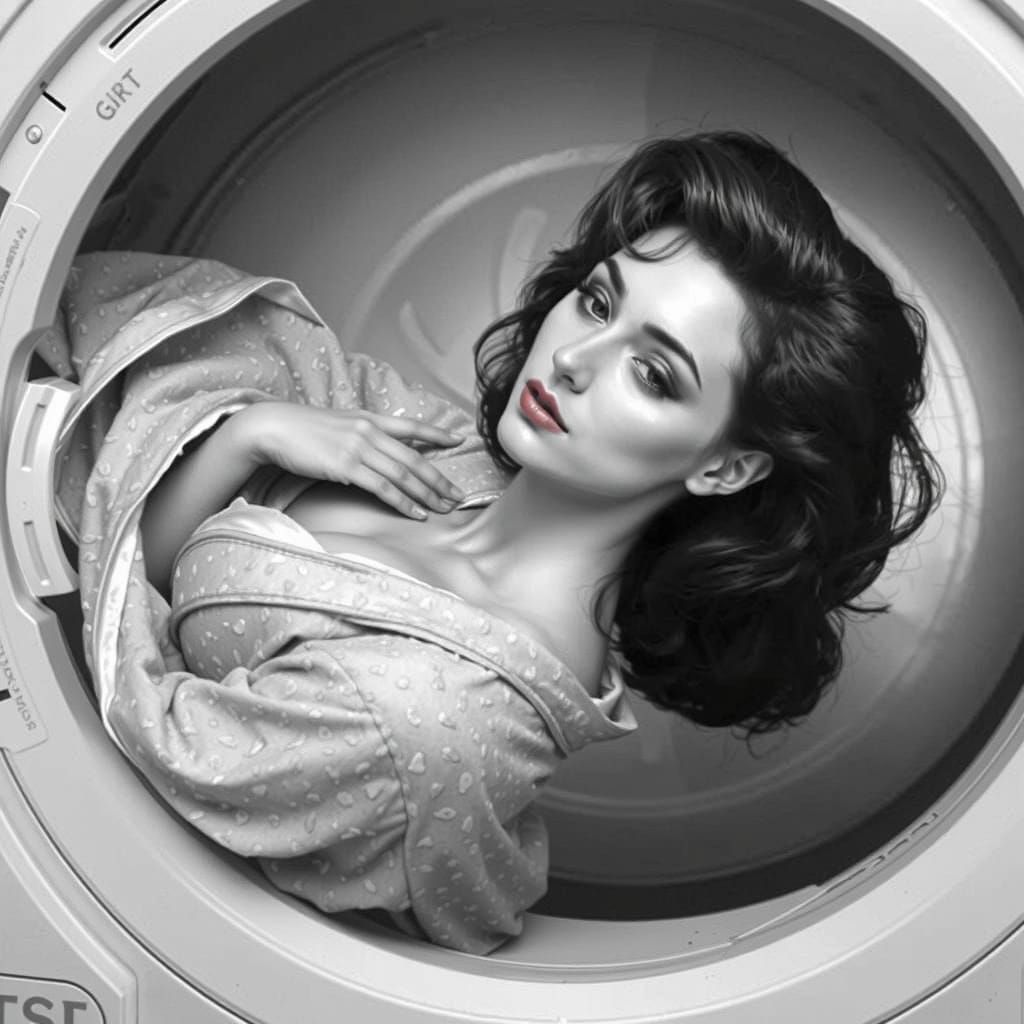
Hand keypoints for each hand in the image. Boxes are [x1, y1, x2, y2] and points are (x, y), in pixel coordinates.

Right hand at [233, 402, 466, 518]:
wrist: (272, 427)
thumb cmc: (301, 429)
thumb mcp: (338, 424)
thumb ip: (361, 434)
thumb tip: (379, 448)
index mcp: (368, 418)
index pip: (411, 426)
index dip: (437, 435)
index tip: (460, 441)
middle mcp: (369, 431)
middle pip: (415, 459)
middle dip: (439, 480)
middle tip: (459, 496)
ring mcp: (359, 448)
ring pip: (404, 475)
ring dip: (427, 495)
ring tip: (444, 508)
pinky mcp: (347, 466)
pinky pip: (384, 488)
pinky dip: (404, 503)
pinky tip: (417, 513)